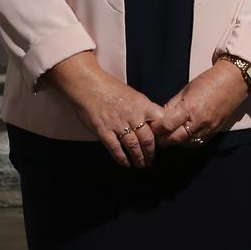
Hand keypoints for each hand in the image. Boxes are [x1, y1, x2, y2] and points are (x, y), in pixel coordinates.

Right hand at [43, 51, 167, 168]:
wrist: (87, 84)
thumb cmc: (108, 88)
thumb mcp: (133, 95)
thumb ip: (143, 109)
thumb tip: (152, 123)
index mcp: (142, 105)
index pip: (160, 122)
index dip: (163, 135)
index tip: (163, 143)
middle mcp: (132, 115)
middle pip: (147, 139)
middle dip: (150, 153)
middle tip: (151, 160)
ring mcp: (117, 124)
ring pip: (133, 146)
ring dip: (138, 158)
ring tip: (140, 164)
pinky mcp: (104, 131)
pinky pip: (115, 148)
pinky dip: (121, 158)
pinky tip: (125, 163)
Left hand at [151, 59, 250, 148]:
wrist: (234, 81)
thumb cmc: (210, 81)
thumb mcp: (186, 89)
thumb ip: (172, 105)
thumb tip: (160, 116)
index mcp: (190, 107)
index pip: (167, 125)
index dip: (156, 128)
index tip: (151, 125)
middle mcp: (199, 121)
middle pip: (174, 139)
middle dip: (162, 138)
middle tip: (156, 133)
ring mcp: (208, 129)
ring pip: (185, 143)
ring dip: (174, 141)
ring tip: (168, 134)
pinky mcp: (214, 132)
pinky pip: (196, 143)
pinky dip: (187, 141)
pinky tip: (182, 135)